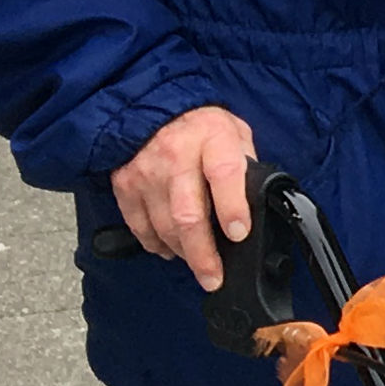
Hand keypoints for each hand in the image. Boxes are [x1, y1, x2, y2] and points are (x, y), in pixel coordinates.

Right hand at [112, 104, 258, 290]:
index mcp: (212, 139)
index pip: (223, 175)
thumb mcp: (234, 132)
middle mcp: (176, 157)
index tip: (239, 233)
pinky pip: (140, 226)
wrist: (148, 107)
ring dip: (183, 253)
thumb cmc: (200, 126)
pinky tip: (171, 251)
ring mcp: (147, 174)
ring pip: (163, 226)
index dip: (232, 208)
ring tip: (200, 266)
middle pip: (188, 214)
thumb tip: (259, 201)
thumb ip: (246, 164)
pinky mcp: (126, 186)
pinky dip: (156, 245)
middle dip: (203, 254)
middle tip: (214, 278)